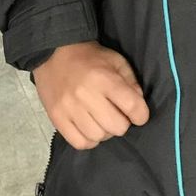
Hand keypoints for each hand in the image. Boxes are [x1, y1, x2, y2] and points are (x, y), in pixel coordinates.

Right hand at [32, 41, 149, 149]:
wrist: (54, 53)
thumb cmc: (90, 58)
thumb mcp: (116, 61)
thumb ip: (131, 82)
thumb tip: (138, 106)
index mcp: (104, 78)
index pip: (132, 106)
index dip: (141, 114)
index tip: (138, 114)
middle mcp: (86, 95)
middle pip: (117, 126)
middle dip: (122, 123)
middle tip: (117, 114)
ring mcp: (69, 108)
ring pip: (98, 137)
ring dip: (105, 132)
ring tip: (101, 120)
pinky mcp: (56, 118)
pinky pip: (80, 143)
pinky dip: (89, 140)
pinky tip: (89, 128)